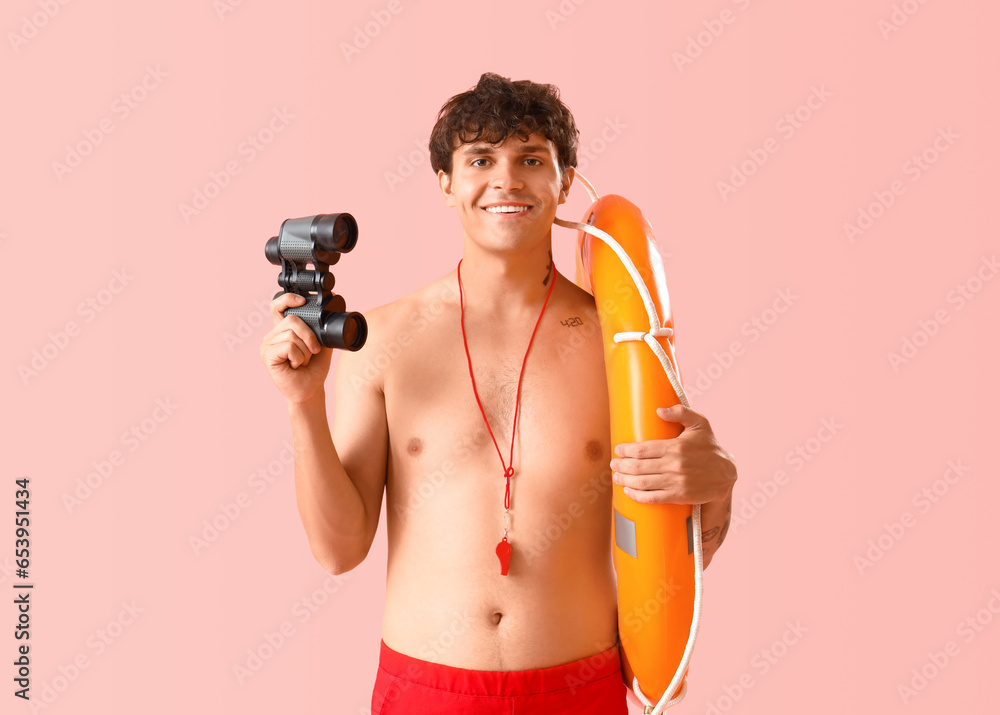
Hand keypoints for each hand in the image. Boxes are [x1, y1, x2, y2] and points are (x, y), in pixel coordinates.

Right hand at [259, 293, 332, 404]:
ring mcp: (267, 345)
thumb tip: (332, 314)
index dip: (288, 299)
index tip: (302, 301)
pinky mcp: (267, 356)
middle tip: (313, 351)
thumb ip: (321, 331)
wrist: (310, 390)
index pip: (278, 306)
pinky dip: (298, 357)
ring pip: (292, 335)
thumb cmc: (313, 370)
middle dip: (309, 336)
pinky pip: (289, 347)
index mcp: (283, 330)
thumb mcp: (322, 346)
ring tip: (302, 362)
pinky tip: (295, 366)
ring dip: (305, 351)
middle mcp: (272, 335)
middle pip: (292, 320)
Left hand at [609, 404, 735, 504]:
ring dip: (625, 481)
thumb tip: (658, 410)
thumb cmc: (710, 447)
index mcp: (676, 446)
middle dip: (621, 466)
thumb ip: (681, 412)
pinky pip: (652, 498)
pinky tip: (629, 491)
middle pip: (638, 467)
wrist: (726, 474)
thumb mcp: (700, 424)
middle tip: (613, 465)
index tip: (618, 449)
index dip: (626, 450)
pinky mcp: (679, 496)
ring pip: (642, 483)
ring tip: (617, 477)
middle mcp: (674, 465)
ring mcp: (676, 482)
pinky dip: (637, 496)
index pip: (642, 449)